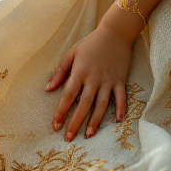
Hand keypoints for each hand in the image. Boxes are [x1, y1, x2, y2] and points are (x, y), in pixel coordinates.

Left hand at [46, 24, 132, 140]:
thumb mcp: (72, 52)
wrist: (115, 32)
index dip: (61, 111)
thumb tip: (48, 89)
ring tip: (88, 135)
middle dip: (75, 122)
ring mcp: (109, 80)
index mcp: (80, 71)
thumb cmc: (91, 43)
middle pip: (83, 104)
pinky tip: (118, 121)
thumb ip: (60, 71)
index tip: (55, 125)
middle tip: (68, 138)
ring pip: (101, 104)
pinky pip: (121, 97)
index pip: (68, 95)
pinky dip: (120, 108)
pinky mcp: (121, 80)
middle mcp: (94, 77)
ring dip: (95, 120)